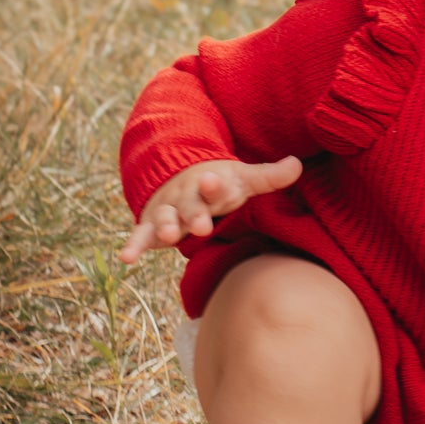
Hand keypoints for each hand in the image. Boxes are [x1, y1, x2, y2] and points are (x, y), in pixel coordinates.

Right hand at [120, 155, 302, 262]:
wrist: (179, 176)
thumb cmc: (218, 183)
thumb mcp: (242, 179)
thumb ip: (269, 177)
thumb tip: (298, 164)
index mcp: (210, 184)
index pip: (214, 184)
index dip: (213, 184)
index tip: (212, 180)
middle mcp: (187, 197)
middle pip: (190, 206)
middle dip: (194, 214)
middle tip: (201, 226)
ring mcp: (168, 211)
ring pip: (165, 219)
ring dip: (167, 227)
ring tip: (171, 237)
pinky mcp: (152, 226)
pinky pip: (140, 235)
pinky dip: (133, 245)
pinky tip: (126, 258)